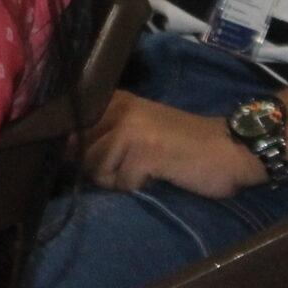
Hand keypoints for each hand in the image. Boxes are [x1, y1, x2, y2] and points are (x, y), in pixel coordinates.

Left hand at [80, 90, 264, 198]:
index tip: (89, 161)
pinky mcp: (145, 151)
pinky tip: (160, 174)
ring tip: (148, 168)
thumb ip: (99, 139)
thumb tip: (57, 158)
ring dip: (119, 180)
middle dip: (98, 170)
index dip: (70, 153)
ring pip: (96, 169)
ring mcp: (129, 128)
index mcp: (110, 100)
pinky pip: (121, 183)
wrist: (231, 149)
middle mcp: (115, 108)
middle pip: (76, 153)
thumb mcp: (135, 134)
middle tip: (133, 165)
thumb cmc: (181, 146)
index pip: (65, 130)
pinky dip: (139, 186)